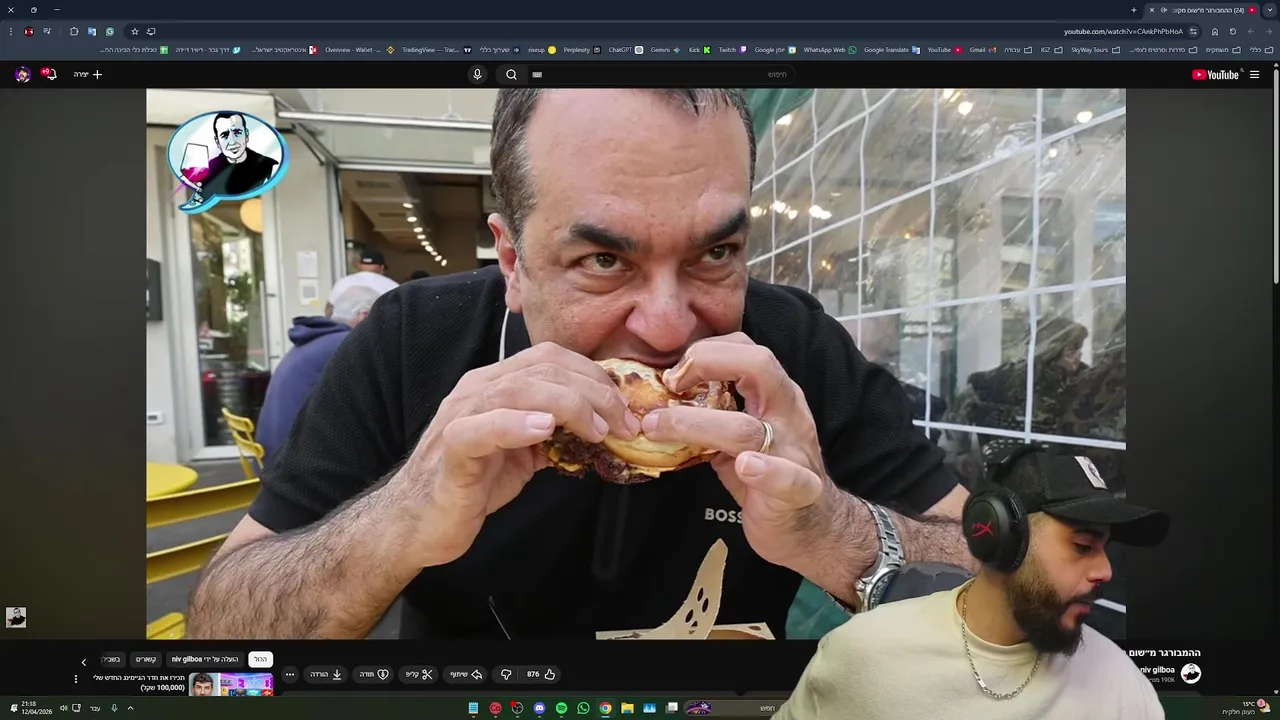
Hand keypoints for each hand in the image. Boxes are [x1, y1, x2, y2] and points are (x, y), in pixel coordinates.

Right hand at [393, 342, 640, 565]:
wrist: (420, 523)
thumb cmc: (471, 485)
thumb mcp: (524, 454)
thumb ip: (555, 434)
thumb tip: (603, 429)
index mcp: (494, 384)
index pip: (551, 358)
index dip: (593, 375)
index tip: (625, 406)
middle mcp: (476, 390)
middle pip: (542, 368)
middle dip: (593, 391)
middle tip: (624, 422)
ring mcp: (460, 416)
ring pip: (517, 388)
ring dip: (567, 405)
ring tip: (596, 429)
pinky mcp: (450, 449)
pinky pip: (480, 428)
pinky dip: (515, 423)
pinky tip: (544, 430)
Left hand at [641, 333, 840, 570]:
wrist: (812, 527)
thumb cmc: (768, 476)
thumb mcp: (739, 436)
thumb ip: (712, 415)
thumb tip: (657, 403)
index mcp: (776, 395)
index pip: (747, 349)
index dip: (707, 350)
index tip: (672, 373)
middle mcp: (789, 414)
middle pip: (759, 366)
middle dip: (708, 363)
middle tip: (669, 384)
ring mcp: (795, 451)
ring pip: (748, 428)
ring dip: (697, 424)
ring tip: (658, 427)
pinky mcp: (800, 491)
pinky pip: (788, 478)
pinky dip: (767, 470)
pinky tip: (745, 466)